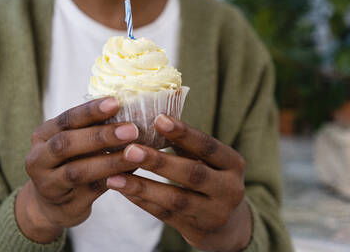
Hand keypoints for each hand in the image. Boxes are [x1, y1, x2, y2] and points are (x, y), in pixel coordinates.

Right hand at [15, 97, 139, 242]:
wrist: (53, 204)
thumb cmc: (69, 162)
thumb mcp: (72, 141)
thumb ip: (91, 128)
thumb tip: (132, 109)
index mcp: (43, 135)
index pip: (66, 119)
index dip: (90, 111)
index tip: (115, 102)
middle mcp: (39, 158)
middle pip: (66, 144)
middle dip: (100, 136)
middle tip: (131, 130)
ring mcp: (48, 184)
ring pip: (77, 171)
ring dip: (109, 161)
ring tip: (135, 154)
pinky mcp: (65, 204)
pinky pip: (91, 190)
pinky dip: (112, 179)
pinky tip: (132, 172)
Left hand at [106, 114, 251, 251]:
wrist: (228, 225)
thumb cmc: (212, 178)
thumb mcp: (211, 161)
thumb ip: (189, 145)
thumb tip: (154, 120)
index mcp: (233, 164)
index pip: (208, 146)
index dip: (184, 133)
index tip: (158, 119)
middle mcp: (229, 189)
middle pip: (192, 174)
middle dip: (159, 162)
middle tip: (130, 150)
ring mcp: (214, 213)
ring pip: (175, 199)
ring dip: (143, 187)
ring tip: (115, 177)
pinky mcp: (196, 230)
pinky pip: (165, 214)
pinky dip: (142, 201)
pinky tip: (123, 190)